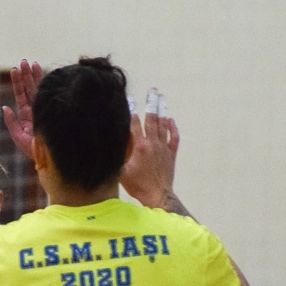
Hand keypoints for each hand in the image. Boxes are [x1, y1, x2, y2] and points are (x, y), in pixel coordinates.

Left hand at [2, 59, 43, 159]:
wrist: (51, 158)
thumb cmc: (34, 151)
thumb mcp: (18, 137)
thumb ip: (11, 122)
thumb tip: (4, 107)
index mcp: (26, 115)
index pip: (21, 94)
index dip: (18, 82)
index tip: (14, 69)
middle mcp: (35, 109)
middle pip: (29, 88)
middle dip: (26, 75)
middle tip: (23, 61)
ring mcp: (44, 108)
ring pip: (39, 89)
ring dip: (35, 76)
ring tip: (32, 63)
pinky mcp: (51, 110)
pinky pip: (48, 94)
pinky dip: (45, 84)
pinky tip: (43, 73)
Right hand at [121, 87, 179, 207]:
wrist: (158, 195)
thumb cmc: (138, 185)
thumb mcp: (121, 171)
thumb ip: (118, 155)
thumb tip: (111, 143)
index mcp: (140, 146)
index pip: (134, 124)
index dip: (131, 110)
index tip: (129, 98)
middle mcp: (153, 144)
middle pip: (152, 119)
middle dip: (151, 104)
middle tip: (152, 91)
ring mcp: (163, 148)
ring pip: (163, 125)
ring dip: (162, 111)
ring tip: (160, 99)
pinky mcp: (171, 154)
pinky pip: (173, 137)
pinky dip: (172, 127)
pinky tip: (170, 120)